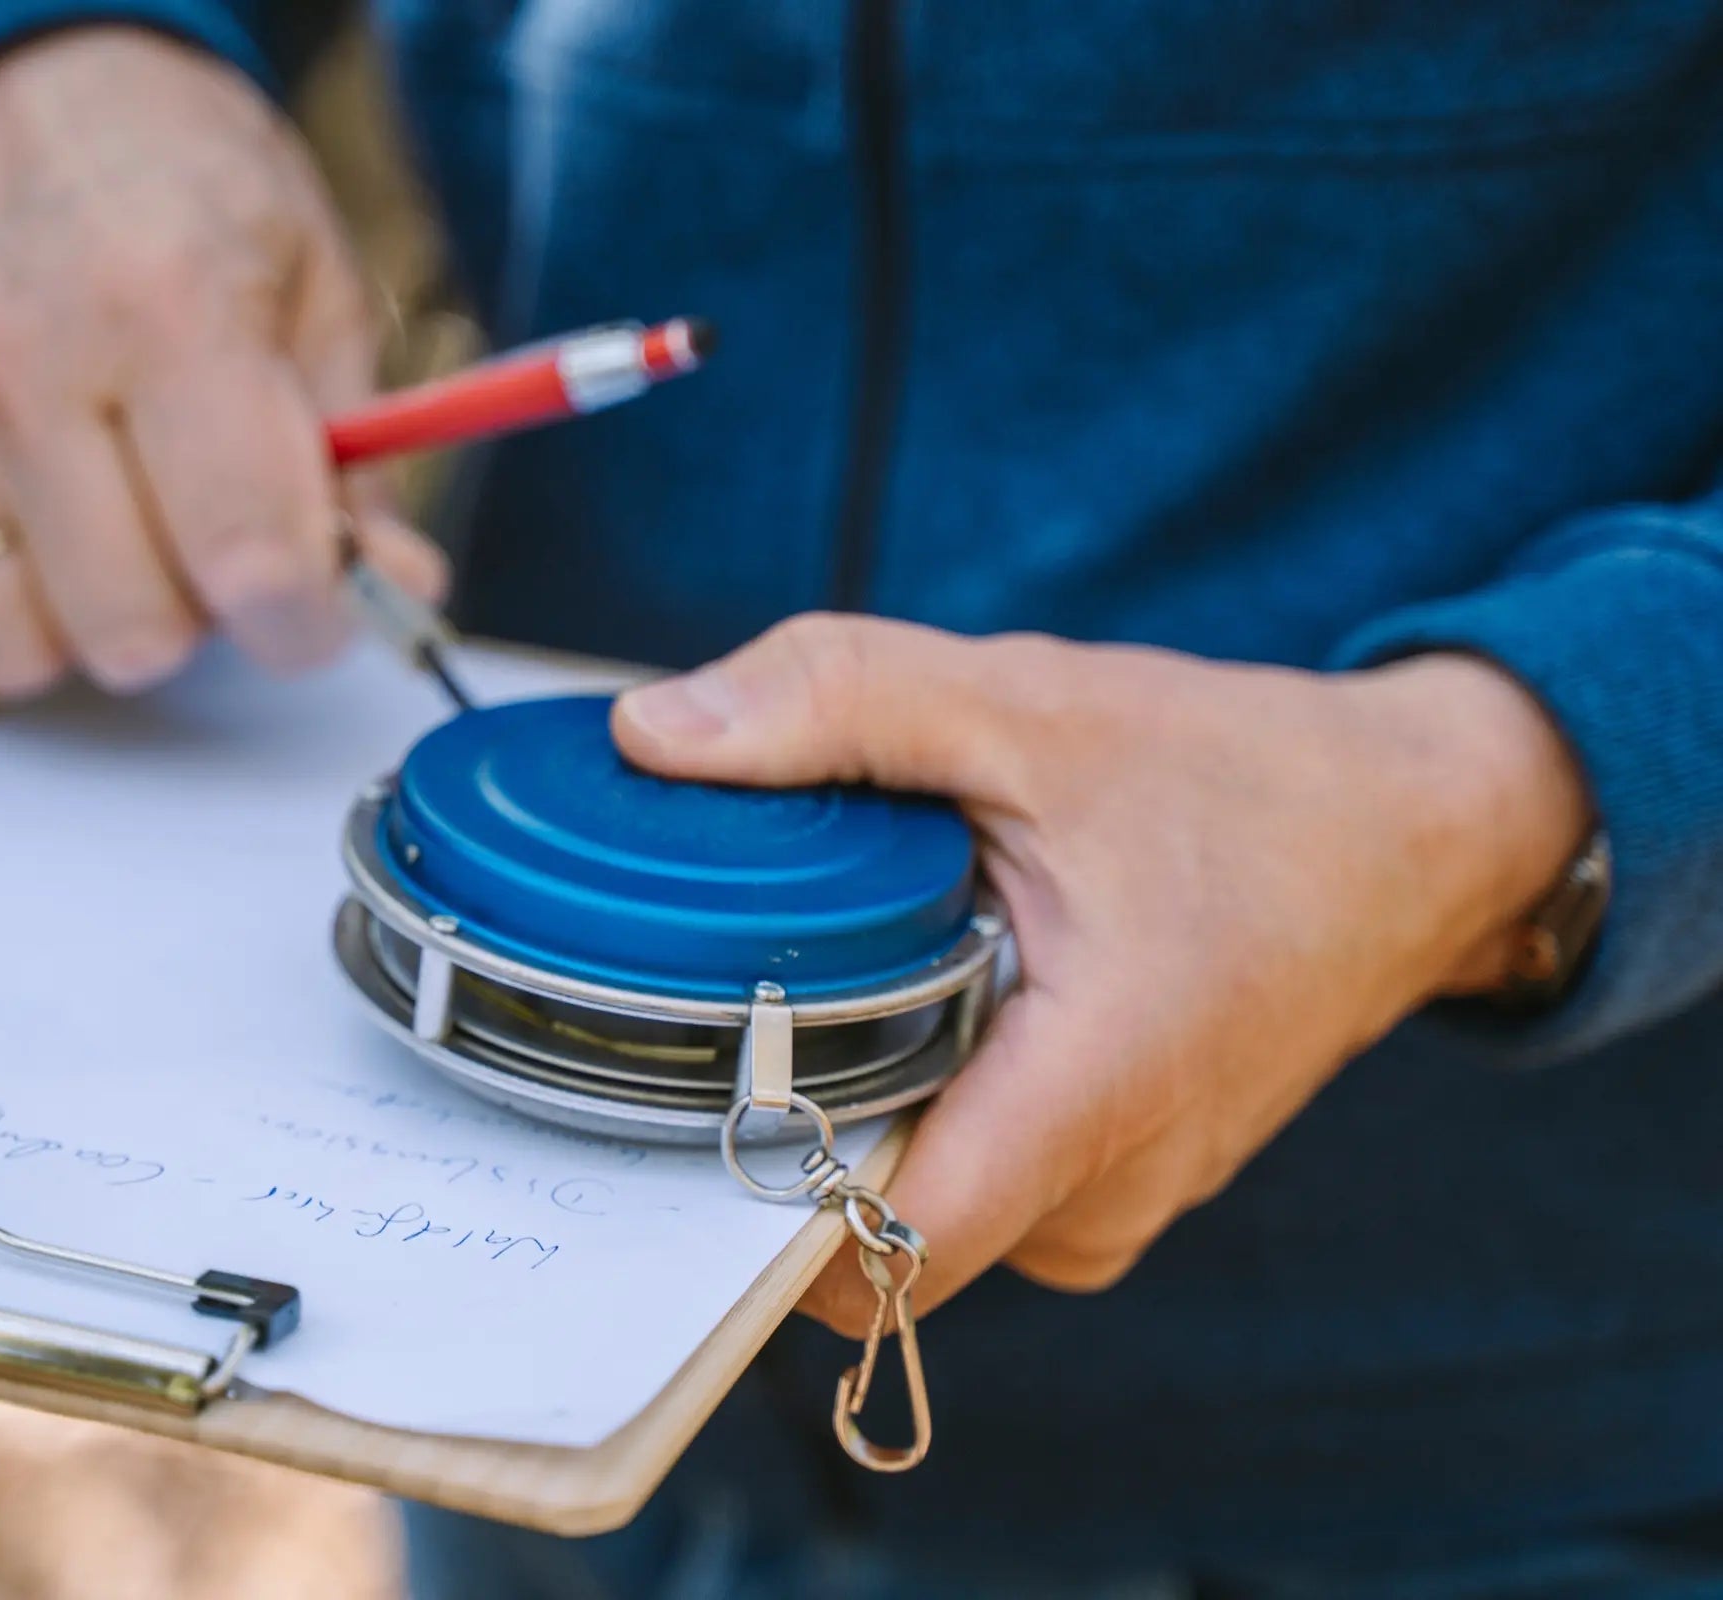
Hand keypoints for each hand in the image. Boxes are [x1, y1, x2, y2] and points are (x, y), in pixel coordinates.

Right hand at [0, 28, 444, 695]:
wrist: (41, 86)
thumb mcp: (321, 294)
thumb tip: (394, 594)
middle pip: (129, 631)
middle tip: (202, 537)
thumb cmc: (197, 198)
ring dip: (74, 625)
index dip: (307, 621)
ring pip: (6, 646)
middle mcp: (23, 361)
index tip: (316, 605)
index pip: (247, 557)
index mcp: (170, 312)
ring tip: (108, 536)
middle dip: (195, 617)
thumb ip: (360, 464)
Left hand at [613, 616, 1589, 1330]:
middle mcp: (1107, 1190)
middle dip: (791, 1110)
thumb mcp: (1026, 704)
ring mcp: (1118, 1202)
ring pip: (918, 1197)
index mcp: (1094, 1091)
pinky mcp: (1115, 1184)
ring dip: (867, 1092)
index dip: (752, 1199)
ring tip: (878, 962)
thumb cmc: (1246, 780)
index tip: (677, 1096)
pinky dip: (930, 1092)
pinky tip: (938, 989)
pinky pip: (976, 1175)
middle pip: (870, 1221)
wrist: (1416, 834)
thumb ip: (834, 703)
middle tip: (752, 976)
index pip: (880, 1249)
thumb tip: (652, 735)